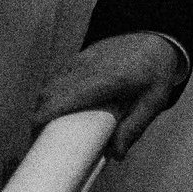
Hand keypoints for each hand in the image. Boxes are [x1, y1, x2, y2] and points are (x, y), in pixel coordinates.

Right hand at [30, 33, 187, 160]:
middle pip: (49, 94)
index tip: (36, 138)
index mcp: (107, 80)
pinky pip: (56, 78)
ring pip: (49, 85)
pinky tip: (56, 110)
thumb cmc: (156, 71)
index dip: (43, 118)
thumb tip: (116, 155)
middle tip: (40, 140)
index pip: (64, 98)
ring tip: (46, 129)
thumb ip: (135, 127)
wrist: (155, 36)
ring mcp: (80, 60)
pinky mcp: (78, 57)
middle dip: (38, 118)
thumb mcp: (154, 101)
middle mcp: (88, 68)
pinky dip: (51, 95)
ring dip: (43, 106)